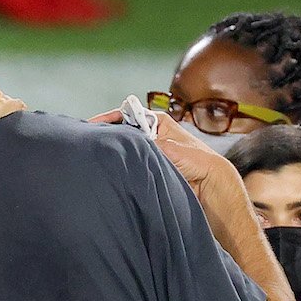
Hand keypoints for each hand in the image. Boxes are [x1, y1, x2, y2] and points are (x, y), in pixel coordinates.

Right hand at [88, 106, 235, 203]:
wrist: (210, 185)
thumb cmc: (198, 161)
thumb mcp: (169, 147)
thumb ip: (147, 143)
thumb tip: (124, 142)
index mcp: (158, 122)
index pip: (128, 115)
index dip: (109, 118)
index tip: (92, 123)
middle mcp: (152, 134)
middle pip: (124, 131)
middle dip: (109, 135)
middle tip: (90, 139)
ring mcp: (149, 151)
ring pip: (126, 148)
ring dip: (115, 152)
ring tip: (97, 154)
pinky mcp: (148, 168)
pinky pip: (130, 164)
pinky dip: (121, 165)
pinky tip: (110, 168)